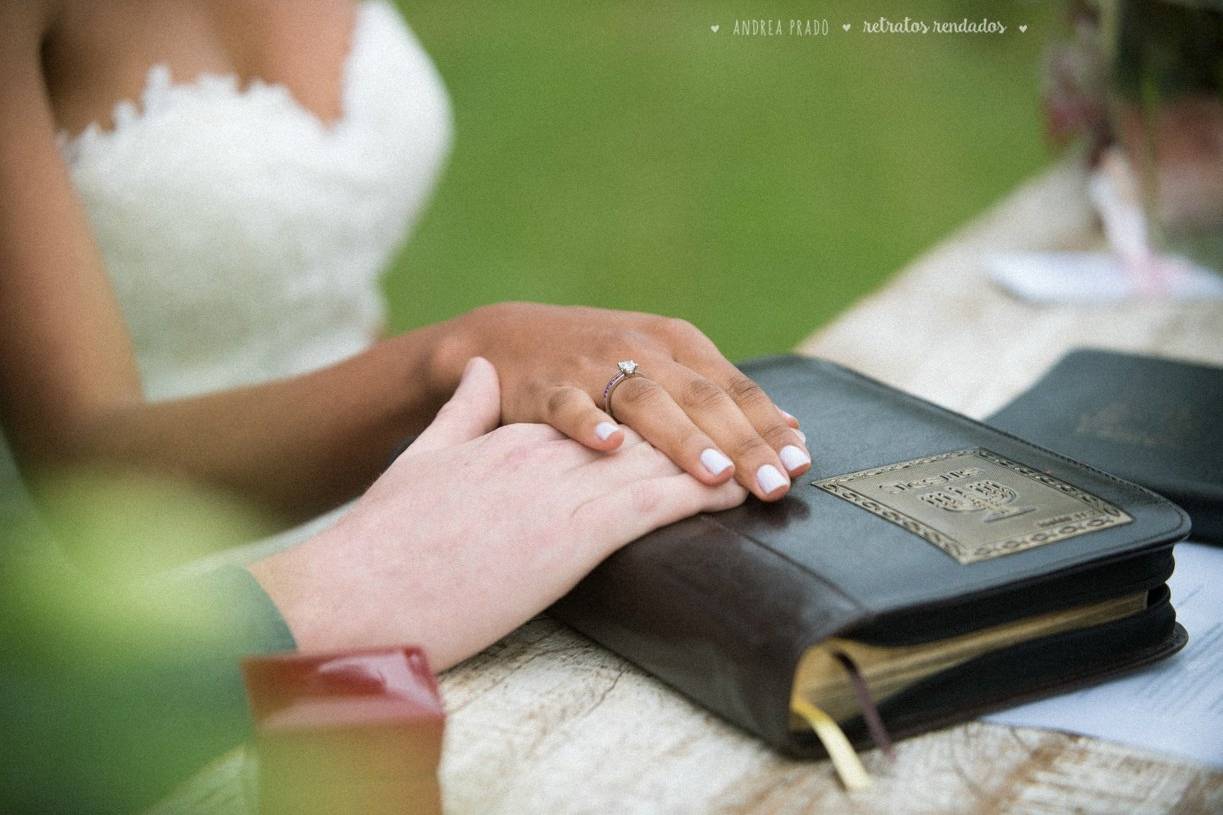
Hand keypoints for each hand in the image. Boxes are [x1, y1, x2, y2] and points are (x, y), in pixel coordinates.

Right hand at [248, 357, 745, 668]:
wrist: (353, 584)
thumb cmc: (386, 532)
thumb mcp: (427, 456)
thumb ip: (461, 412)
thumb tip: (477, 377)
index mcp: (523, 429)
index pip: (622, 404)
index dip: (684, 410)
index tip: (730, 417)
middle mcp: (548, 447)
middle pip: (655, 421)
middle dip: (721, 432)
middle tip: (775, 447)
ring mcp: (557, 488)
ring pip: (658, 457)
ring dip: (718, 460)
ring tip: (766, 467)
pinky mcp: (564, 537)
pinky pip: (642, 506)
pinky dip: (687, 495)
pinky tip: (721, 492)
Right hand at [440, 303, 809, 501]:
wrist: (504, 338)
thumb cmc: (596, 362)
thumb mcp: (663, 365)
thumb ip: (721, 396)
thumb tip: (790, 432)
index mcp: (676, 344)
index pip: (735, 389)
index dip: (769, 427)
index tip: (801, 465)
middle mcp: (641, 350)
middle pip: (702, 398)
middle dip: (742, 444)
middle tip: (776, 485)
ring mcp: (591, 366)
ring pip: (646, 401)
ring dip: (682, 437)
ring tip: (714, 474)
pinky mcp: (543, 386)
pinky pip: (567, 405)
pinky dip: (588, 423)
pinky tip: (610, 446)